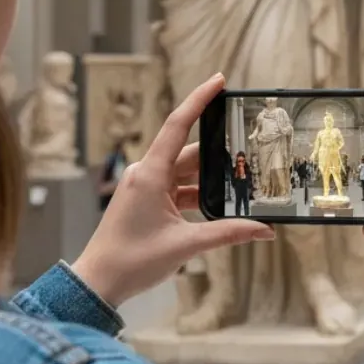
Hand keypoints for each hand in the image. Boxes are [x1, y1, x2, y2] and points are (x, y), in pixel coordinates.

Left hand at [71, 74, 274, 305]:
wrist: (98, 282)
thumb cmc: (131, 261)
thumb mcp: (187, 245)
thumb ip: (229, 233)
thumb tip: (264, 230)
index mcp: (150, 174)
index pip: (177, 124)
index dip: (199, 99)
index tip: (219, 80)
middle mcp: (146, 174)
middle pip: (189, 152)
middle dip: (219, 151)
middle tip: (249, 144)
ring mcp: (145, 188)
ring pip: (185, 173)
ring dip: (210, 178)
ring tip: (242, 179)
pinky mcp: (146, 202)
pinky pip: (178, 189)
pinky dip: (199, 194)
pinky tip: (220, 202)